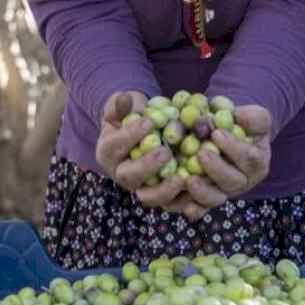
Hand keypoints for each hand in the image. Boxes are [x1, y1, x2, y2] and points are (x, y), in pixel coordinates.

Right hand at [95, 91, 185, 213]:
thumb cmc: (135, 116)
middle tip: (165, 152)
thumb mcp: (126, 106)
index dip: (129, 136)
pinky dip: (183, 202)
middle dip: (146, 166)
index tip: (149, 123)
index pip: (114, 146)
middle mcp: (121, 174)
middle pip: (128, 176)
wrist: (146, 133)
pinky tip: (196, 192)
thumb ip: (121, 104)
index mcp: (108, 151)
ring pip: (148, 197)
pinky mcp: (161, 196)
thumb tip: (124, 99)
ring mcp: (141, 188)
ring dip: (164, 190)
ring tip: (181, 178)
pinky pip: (170, 205)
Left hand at [182, 104, 272, 220]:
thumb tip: (238, 116)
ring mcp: (225, 192)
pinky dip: (194, 209)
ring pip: (216, 198)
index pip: (250, 158)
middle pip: (233, 182)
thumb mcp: (255, 117)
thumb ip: (253, 117)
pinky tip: (186, 208)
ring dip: (203, 192)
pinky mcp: (207, 200)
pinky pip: (201, 209)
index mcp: (257, 162)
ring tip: (189, 180)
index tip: (216, 133)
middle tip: (201, 154)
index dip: (233, 148)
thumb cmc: (243, 126)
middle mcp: (243, 181)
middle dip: (217, 169)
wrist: (230, 137)